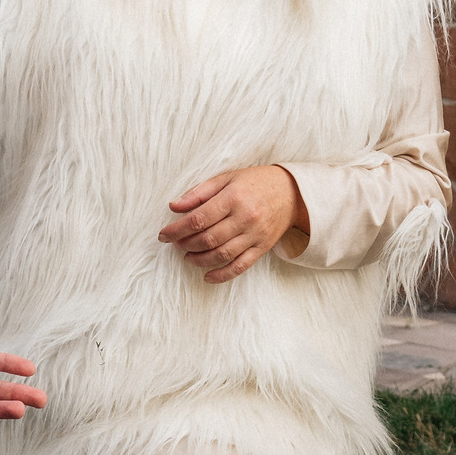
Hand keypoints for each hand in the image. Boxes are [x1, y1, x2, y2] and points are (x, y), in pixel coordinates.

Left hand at [159, 165, 307, 282]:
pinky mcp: (262, 248)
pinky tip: (207, 276)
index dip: (176, 230)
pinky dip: (221, 275)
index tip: (163, 235)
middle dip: (186, 244)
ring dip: (199, 259)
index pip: (198, 219)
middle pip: (208, 239)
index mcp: (233, 197)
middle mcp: (245, 218)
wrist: (292, 193)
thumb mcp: (226, 178)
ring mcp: (255, 235)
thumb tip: (174, 207)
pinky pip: (240, 267)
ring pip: (221, 255)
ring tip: (187, 256)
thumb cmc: (255, 183)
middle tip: (175, 243)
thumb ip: (199, 192)